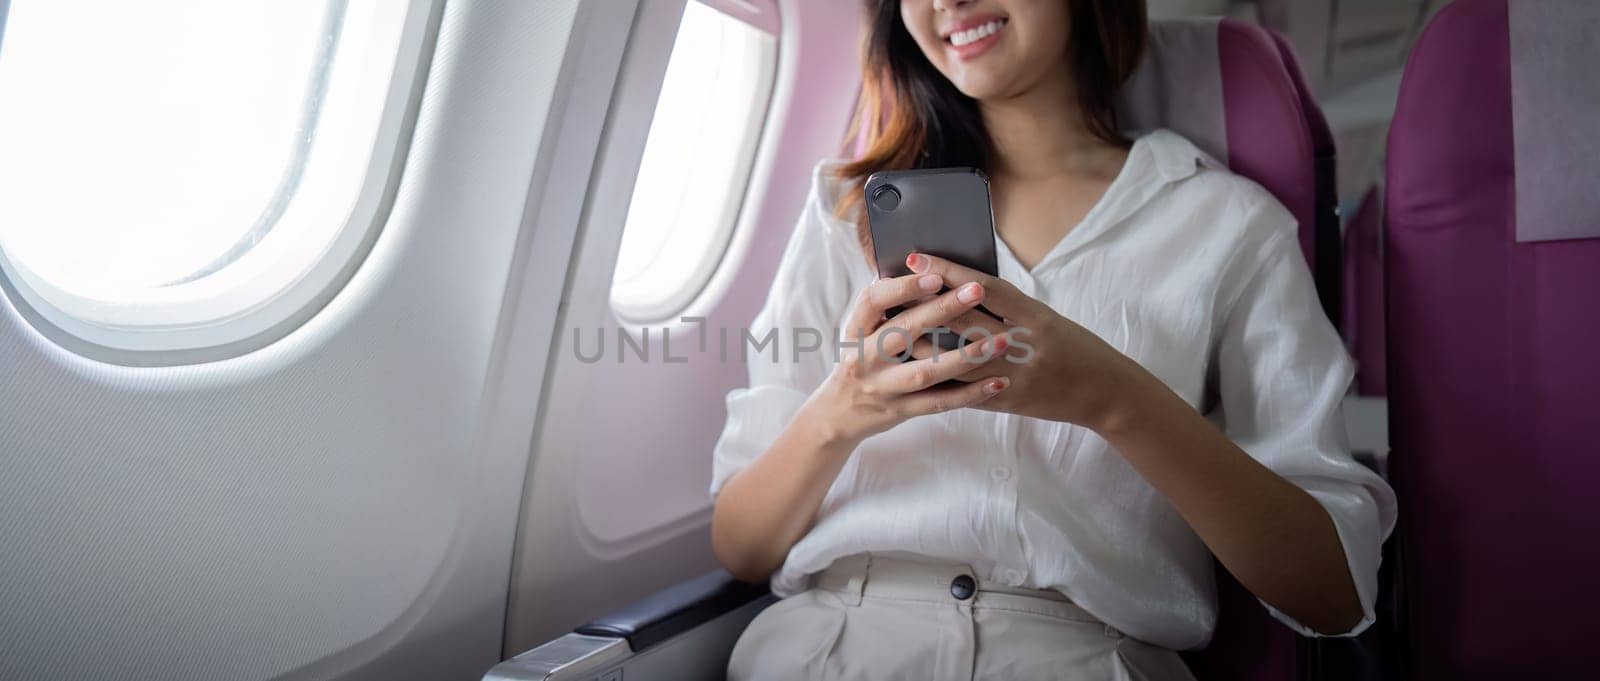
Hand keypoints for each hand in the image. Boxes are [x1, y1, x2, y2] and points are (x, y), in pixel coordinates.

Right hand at [800, 271, 1012, 446]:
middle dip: (942, 310)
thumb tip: (929, 270)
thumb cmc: (861, 359)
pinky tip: (998, 381)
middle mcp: (865, 357)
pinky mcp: (900, 411)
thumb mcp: (861, 331)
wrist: (837, 413)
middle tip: (978, 291)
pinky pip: (939, 403)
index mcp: (856, 329)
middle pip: (904, 332)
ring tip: (1002, 341)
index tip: (935, 276)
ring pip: (926, 372)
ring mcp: (882, 387)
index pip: (873, 301)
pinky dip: (971, 393)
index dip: (903, 288)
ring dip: (966, 356)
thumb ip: (889, 307)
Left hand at [905, 253, 1150, 431]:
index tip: (917, 258)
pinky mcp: (1008, 402)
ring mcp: (1015, 376)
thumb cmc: (1075, 346)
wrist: (1106, 392)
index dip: (948, 272)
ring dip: (923, 346)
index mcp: (1035, 317)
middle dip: (924, 307)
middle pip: (964, 324)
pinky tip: (915, 370)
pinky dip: (941, 379)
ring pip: (957, 360)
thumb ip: (1007, 307)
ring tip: (893, 332)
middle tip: (889, 294)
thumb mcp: (1046, 318)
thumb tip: (960, 288)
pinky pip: (967, 391)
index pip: (984, 288)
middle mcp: (1024, 345)